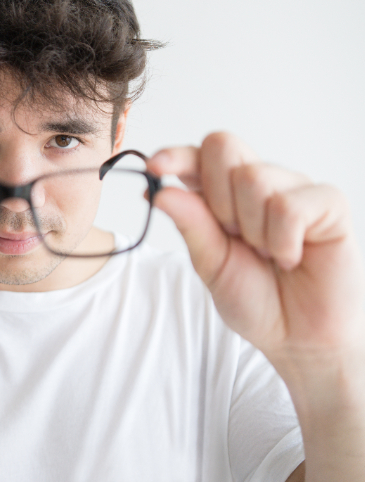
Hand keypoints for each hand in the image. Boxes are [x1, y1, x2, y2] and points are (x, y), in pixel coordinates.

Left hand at [147, 132, 364, 363]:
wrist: (299, 337)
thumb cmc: (256, 298)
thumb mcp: (211, 264)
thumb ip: (190, 225)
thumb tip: (159, 191)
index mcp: (223, 193)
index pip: (197, 156)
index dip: (176, 155)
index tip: (156, 166)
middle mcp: (258, 182)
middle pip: (223, 147)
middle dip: (217, 198)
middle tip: (234, 236)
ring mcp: (293, 188)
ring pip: (254, 178)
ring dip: (252, 228)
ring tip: (267, 253)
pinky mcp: (328, 202)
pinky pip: (289, 205)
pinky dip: (283, 241)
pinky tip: (292, 257)